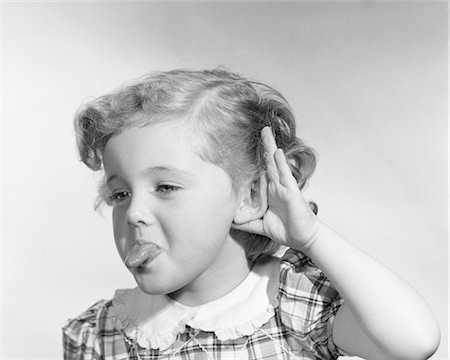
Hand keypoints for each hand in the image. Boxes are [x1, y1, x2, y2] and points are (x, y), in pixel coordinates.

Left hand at [232, 127, 321, 250]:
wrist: (305, 239)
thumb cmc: (287, 231)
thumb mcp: (260, 226)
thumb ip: (246, 223)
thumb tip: (229, 222)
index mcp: (269, 193)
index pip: (259, 173)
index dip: (254, 160)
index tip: (246, 148)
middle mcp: (276, 187)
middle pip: (268, 163)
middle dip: (263, 146)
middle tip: (259, 130)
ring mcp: (284, 187)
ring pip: (275, 164)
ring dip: (270, 147)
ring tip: (266, 132)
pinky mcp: (291, 192)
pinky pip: (285, 175)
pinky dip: (281, 163)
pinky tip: (276, 152)